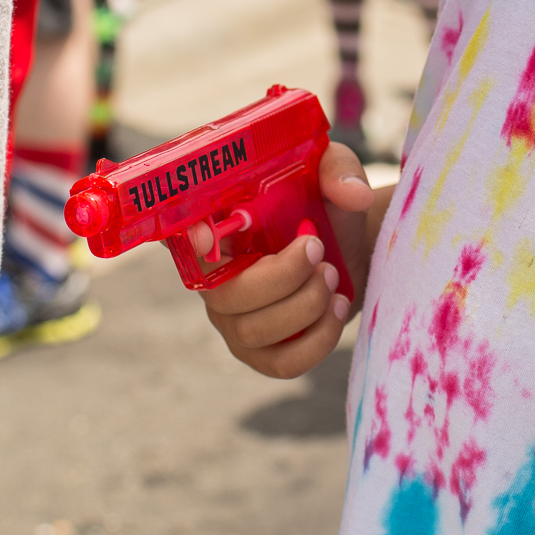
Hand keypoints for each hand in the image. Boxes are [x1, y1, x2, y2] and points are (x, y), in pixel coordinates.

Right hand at [201, 142, 376, 379]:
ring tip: (332, 277)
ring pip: (253, 331)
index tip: (205, 235)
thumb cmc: (327, 208)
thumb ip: (339, 171)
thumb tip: (353, 195)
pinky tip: (338, 308)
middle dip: (280, 277)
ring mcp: (234, 322)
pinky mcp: (263, 355)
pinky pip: (282, 363)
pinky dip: (318, 340)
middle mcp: (214, 281)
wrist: (352, 252)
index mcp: (216, 232)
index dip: (188, 242)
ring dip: (304, 305)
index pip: (181, 240)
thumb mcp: (333, 174)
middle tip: (319, 250)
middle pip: (223, 296)